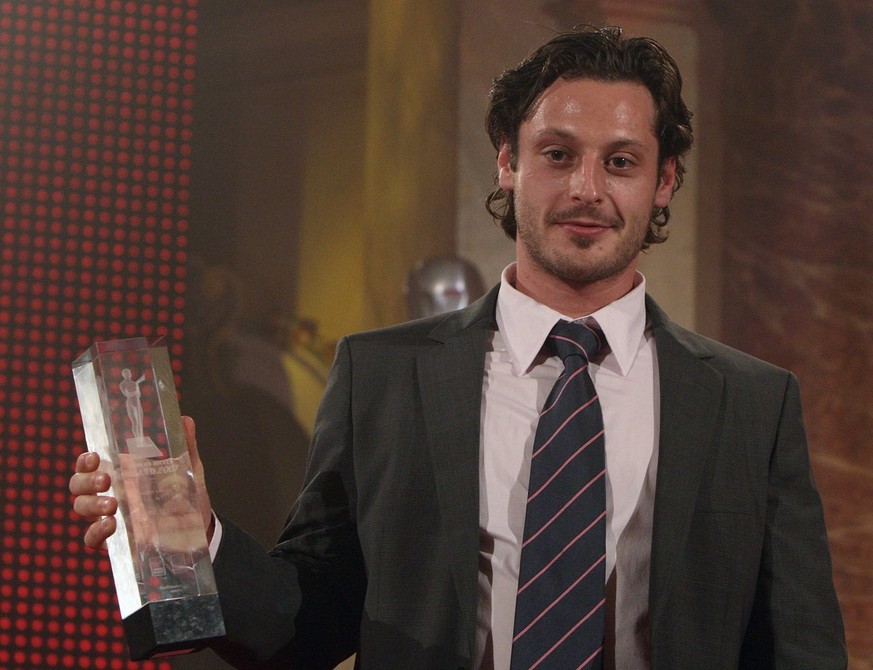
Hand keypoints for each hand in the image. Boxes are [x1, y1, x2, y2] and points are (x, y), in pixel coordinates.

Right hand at [69, 415, 214, 550]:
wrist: (199, 527)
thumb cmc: (186, 495)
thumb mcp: (187, 469)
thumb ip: (185, 446)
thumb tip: (185, 420)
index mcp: (122, 474)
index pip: (90, 464)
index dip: (85, 460)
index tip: (95, 456)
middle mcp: (110, 493)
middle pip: (78, 485)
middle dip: (85, 480)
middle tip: (105, 479)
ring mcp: (109, 517)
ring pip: (82, 508)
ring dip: (91, 504)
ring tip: (113, 504)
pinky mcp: (114, 540)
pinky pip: (91, 539)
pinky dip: (96, 532)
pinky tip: (111, 525)